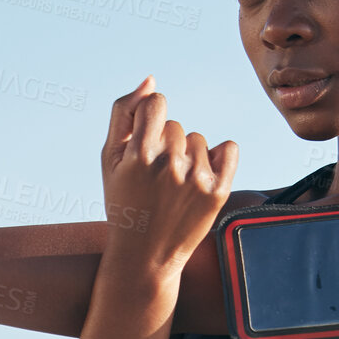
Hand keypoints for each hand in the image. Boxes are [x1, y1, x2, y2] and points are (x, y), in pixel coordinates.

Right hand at [100, 76, 238, 275]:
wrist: (145, 256)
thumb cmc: (124, 203)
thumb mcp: (109, 160)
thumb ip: (123, 114)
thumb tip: (151, 81)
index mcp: (139, 155)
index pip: (157, 104)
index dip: (151, 119)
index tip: (146, 141)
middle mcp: (169, 165)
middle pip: (176, 126)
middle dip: (166, 145)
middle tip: (155, 178)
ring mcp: (195, 179)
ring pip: (198, 140)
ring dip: (188, 155)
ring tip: (174, 185)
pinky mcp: (217, 193)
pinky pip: (229, 149)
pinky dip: (220, 156)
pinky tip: (204, 173)